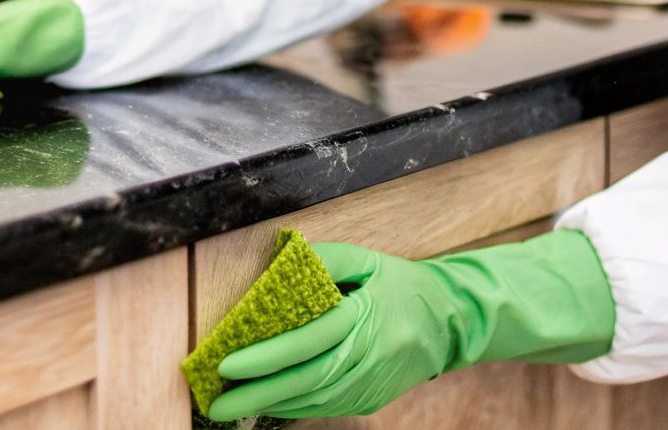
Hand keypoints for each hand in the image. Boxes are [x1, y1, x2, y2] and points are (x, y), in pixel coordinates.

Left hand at [206, 231, 613, 420]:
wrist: (452, 321)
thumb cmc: (402, 285)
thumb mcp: (369, 260)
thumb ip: (326, 259)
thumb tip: (279, 264)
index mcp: (367, 317)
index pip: (310, 340)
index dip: (267, 356)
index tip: (228, 364)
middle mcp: (370, 356)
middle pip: (307, 380)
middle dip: (257, 394)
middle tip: (216, 404)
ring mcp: (372, 384)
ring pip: (315, 400)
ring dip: (268, 406)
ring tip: (228, 406)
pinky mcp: (371, 399)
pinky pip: (325, 407)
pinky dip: (292, 408)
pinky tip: (264, 405)